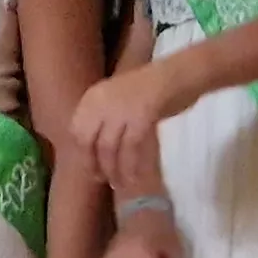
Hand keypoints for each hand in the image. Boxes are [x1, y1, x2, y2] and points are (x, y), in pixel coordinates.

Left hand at [66, 67, 179, 191]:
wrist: (181, 74)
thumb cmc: (152, 90)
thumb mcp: (118, 100)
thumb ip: (104, 121)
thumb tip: (95, 153)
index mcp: (93, 97)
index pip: (76, 131)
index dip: (82, 154)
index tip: (92, 171)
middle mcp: (101, 101)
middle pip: (88, 141)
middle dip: (94, 164)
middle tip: (104, 180)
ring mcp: (120, 107)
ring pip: (108, 147)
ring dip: (114, 170)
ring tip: (122, 183)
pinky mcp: (141, 114)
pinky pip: (131, 147)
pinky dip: (131, 165)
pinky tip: (135, 177)